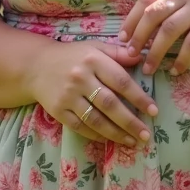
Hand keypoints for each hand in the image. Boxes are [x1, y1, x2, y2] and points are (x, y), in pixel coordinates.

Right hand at [27, 40, 155, 145]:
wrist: (36, 66)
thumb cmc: (73, 56)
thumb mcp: (95, 48)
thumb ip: (118, 53)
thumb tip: (142, 58)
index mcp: (93, 60)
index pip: (121, 81)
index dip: (139, 97)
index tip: (153, 111)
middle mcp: (80, 78)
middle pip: (110, 104)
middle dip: (130, 121)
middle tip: (146, 135)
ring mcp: (68, 96)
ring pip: (95, 119)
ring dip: (116, 133)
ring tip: (132, 142)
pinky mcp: (58, 111)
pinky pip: (80, 127)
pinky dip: (97, 135)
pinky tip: (110, 140)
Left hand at [120, 0, 189, 75]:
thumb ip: (169, 4)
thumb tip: (138, 30)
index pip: (146, 0)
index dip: (131, 20)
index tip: (122, 38)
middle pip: (154, 14)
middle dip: (139, 37)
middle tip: (131, 55)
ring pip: (169, 30)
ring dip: (156, 52)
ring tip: (149, 68)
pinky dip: (181, 59)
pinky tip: (176, 70)